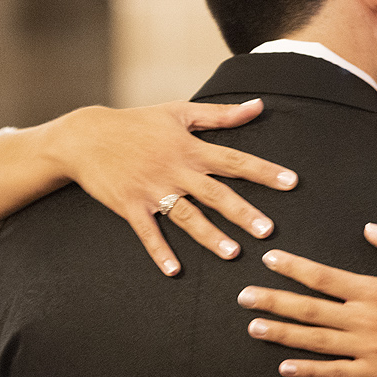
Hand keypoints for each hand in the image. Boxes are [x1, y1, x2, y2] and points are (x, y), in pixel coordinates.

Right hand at [49, 100, 298, 275]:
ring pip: (186, 216)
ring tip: (232, 253)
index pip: (235, 160)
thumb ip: (221, 114)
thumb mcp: (179, 112)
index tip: (291, 182)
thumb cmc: (137, 122)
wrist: (85, 136)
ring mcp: (152, 189)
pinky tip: (174, 271)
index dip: (264, 171)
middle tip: (267, 231)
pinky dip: (160, 252)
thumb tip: (259, 106)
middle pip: (215, 194)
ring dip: (209, 236)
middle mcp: (175, 170)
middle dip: (242, 212)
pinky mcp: (130, 206)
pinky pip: (148, 233)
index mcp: (190, 148)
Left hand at [240, 223, 376, 376]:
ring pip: (314, 340)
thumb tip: (371, 228)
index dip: (294, 267)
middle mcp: (364, 320)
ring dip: (281, 333)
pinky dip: (307, 370)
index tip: (270, 260)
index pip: (324, 277)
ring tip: (254, 327)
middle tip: (244, 296)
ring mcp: (365, 349)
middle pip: (308, 309)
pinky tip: (284, 366)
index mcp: (375, 291)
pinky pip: (333, 372)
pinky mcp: (372, 373)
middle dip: (273, 301)